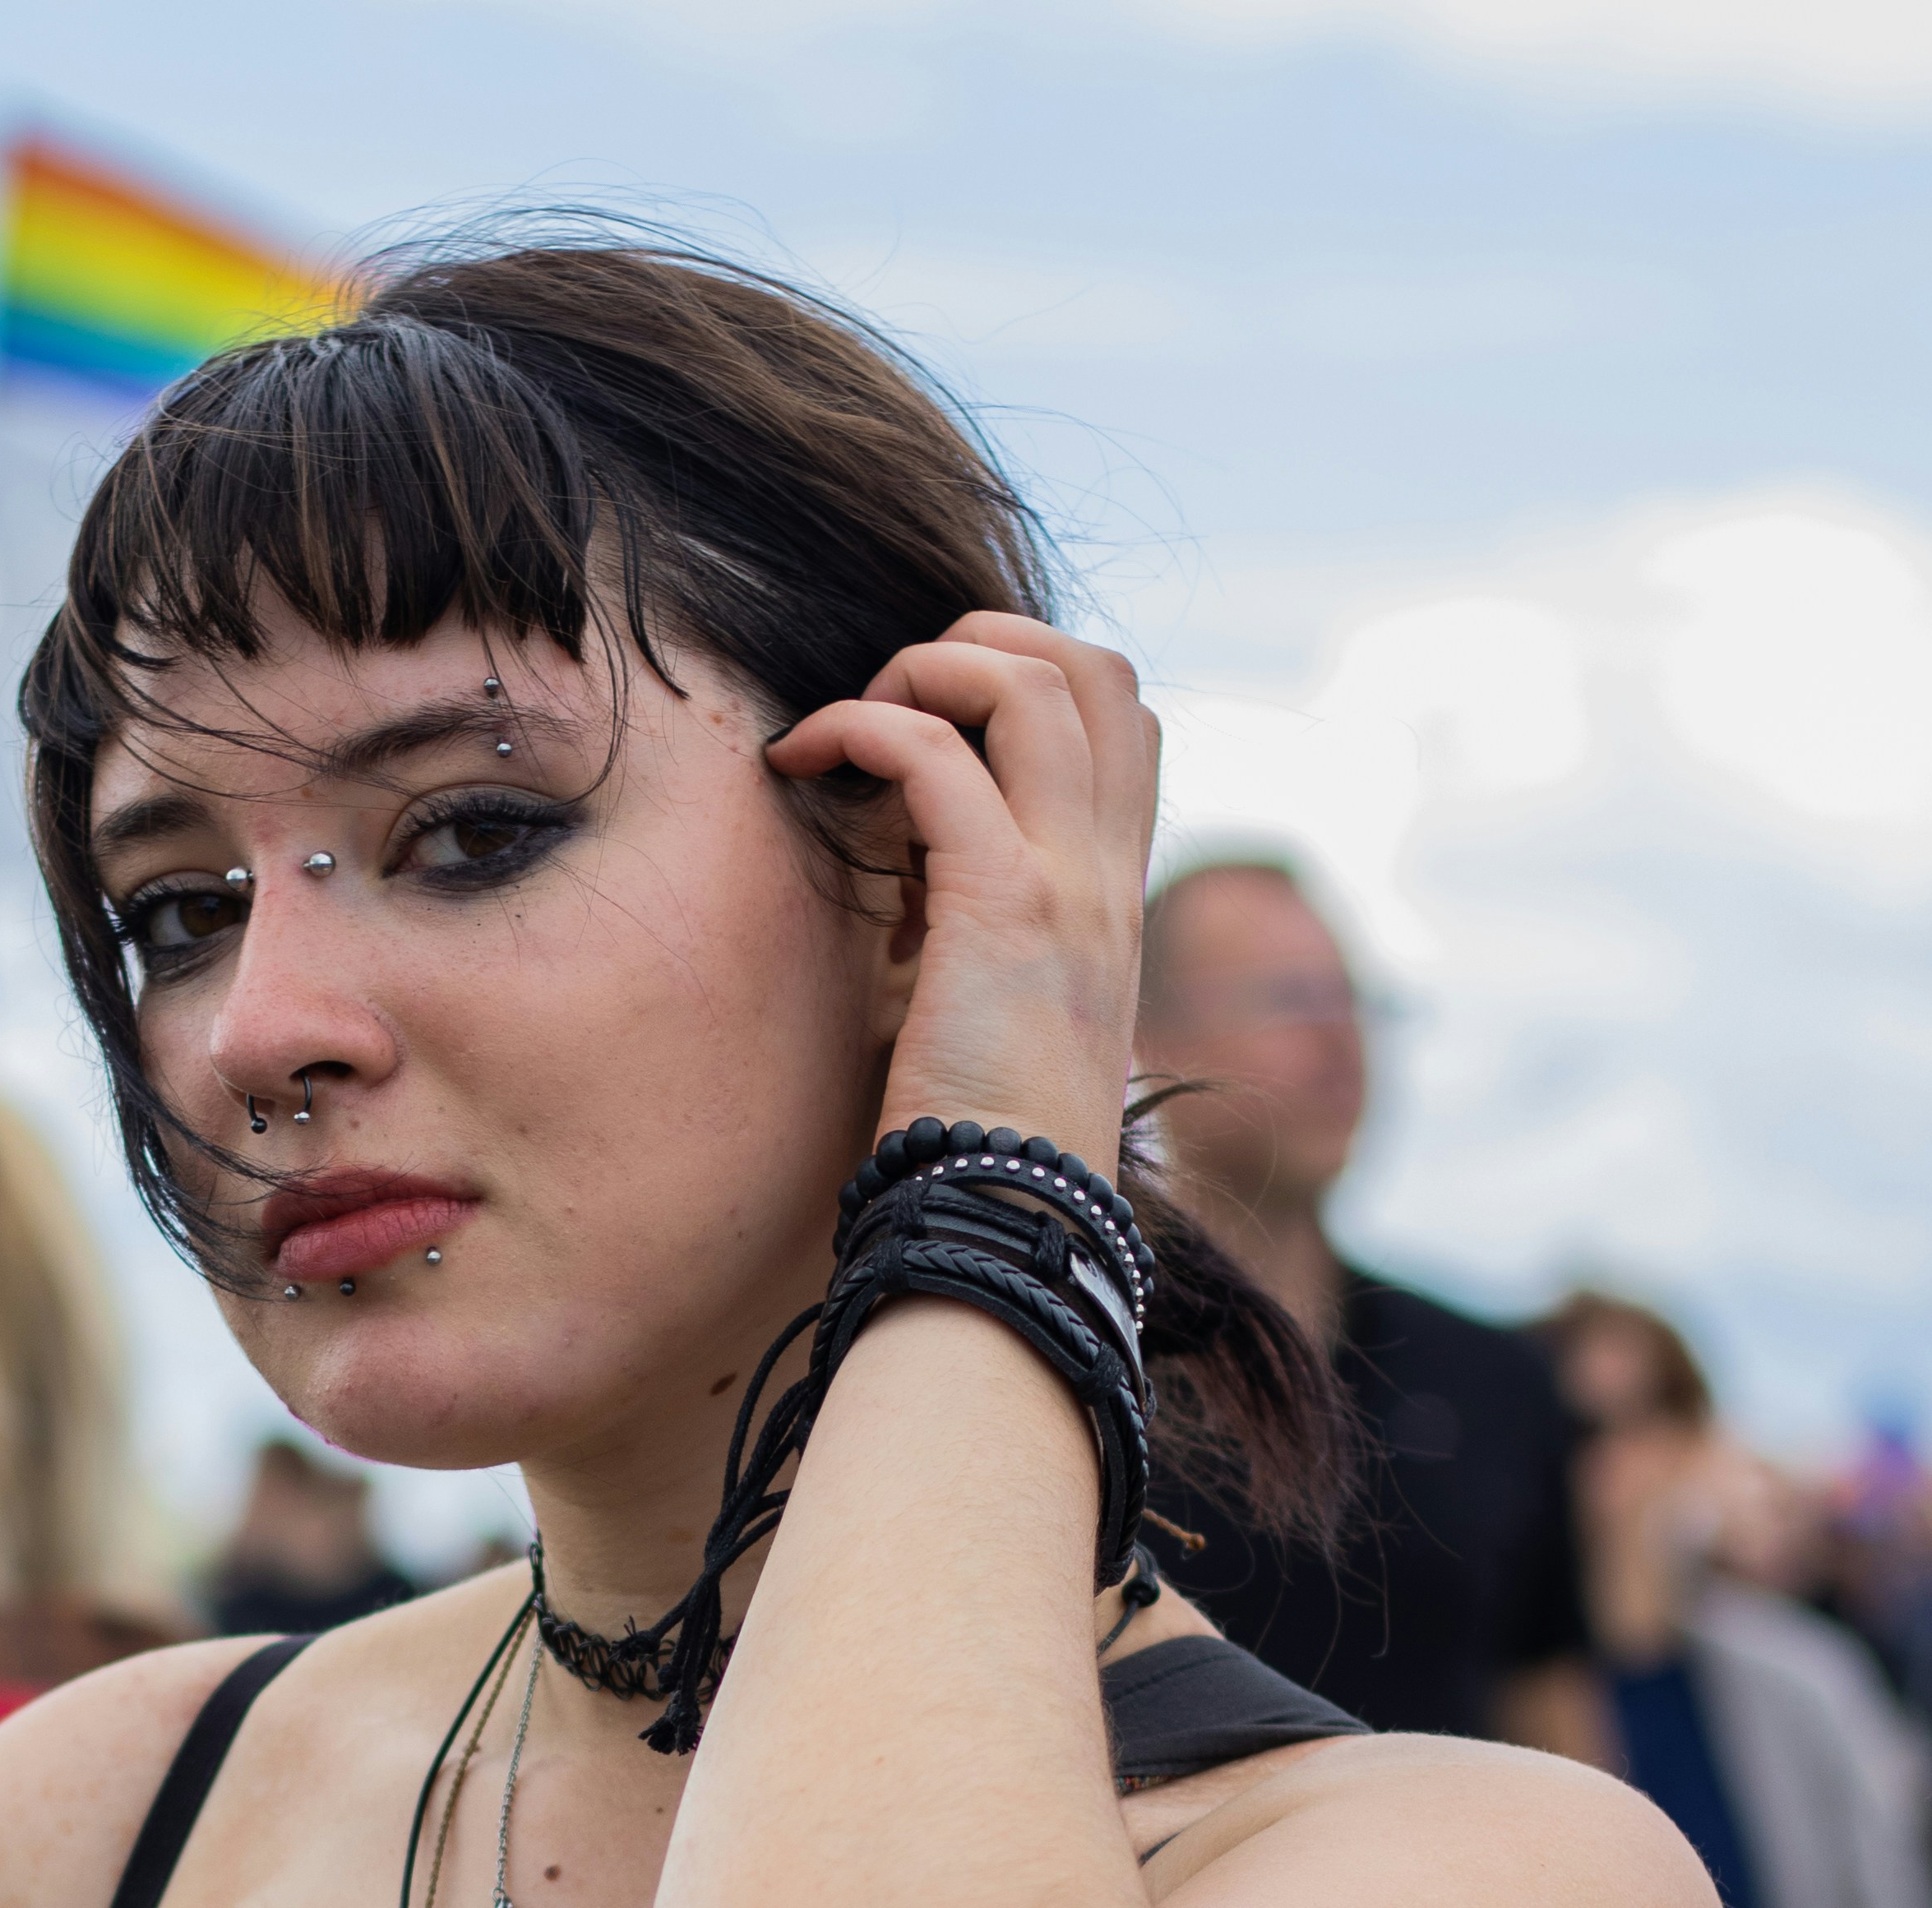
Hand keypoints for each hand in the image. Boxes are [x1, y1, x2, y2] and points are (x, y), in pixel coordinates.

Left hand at [768, 614, 1159, 1179]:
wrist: (1009, 1237)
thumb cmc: (989, 1158)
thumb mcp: (1011, 1036)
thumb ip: (995, 958)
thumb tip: (926, 918)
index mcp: (1117, 905)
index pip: (1125, 727)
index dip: (1032, 693)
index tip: (935, 748)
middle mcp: (1111, 880)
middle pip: (1099, 671)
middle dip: (987, 647)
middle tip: (895, 708)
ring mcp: (1069, 888)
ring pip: (1036, 681)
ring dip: (927, 671)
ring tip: (852, 731)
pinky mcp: (1003, 911)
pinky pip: (935, 757)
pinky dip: (864, 728)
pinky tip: (806, 763)